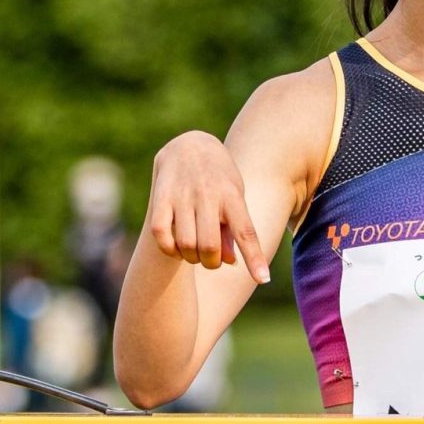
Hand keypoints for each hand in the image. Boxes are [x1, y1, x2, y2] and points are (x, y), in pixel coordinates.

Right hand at [144, 131, 269, 281]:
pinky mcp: (160, 197)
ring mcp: (182, 195)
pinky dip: (170, 249)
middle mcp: (208, 194)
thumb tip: (228, 262)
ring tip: (195, 253)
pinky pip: (161, 235)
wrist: (190, 144)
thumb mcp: (233, 198)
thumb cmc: (219, 179)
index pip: (246, 231)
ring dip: (191, 258)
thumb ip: (232, 229)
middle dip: (211, 263)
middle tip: (212, 260)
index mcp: (232, 195)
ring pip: (186, 243)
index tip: (263, 280)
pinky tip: (176, 247)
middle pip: (209, 245)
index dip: (254, 258)